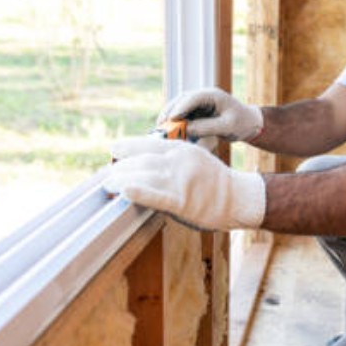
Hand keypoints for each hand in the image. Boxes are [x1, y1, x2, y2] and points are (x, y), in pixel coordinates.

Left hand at [104, 136, 265, 229]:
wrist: (239, 197)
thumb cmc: (214, 181)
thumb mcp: (195, 158)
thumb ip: (172, 159)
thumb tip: (145, 163)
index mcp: (181, 149)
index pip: (146, 144)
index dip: (127, 148)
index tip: (113, 151)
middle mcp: (179, 161)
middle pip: (141, 161)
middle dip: (120, 167)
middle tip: (106, 175)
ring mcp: (180, 181)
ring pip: (143, 176)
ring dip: (121, 179)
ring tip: (108, 185)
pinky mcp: (182, 201)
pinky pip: (156, 196)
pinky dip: (138, 193)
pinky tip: (125, 193)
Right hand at [158, 87, 262, 141]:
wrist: (248, 124)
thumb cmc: (241, 123)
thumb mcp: (227, 126)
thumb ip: (207, 127)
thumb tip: (186, 129)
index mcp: (212, 95)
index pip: (192, 98)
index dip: (180, 108)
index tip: (171, 119)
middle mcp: (203, 97)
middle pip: (181, 101)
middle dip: (170, 112)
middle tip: (161, 126)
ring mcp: (198, 104)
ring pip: (178, 108)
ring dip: (169, 118)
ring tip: (161, 130)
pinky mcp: (196, 112)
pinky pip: (182, 116)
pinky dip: (175, 123)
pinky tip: (169, 132)